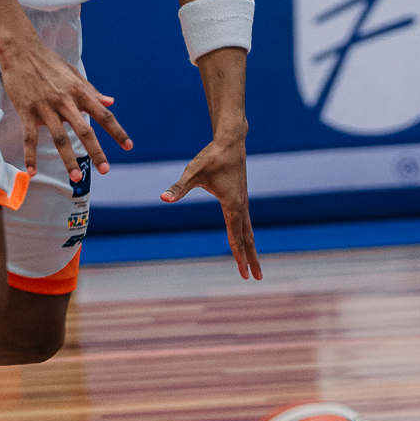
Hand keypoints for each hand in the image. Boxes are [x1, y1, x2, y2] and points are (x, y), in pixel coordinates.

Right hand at [0, 28, 132, 181]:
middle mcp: (65, 100)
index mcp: (79, 91)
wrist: (21, 50)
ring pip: (59, 137)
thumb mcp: (74, 73)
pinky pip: (29, 137)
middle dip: (96, 151)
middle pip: (84, 129)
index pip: (103, 114)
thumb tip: (111, 102)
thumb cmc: (49, 62)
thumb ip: (92, 91)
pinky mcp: (27, 110)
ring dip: (68, 159)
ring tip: (77, 177)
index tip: (128, 146)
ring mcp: (45, 107)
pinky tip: (32, 173)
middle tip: (105, 169)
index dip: (117, 131)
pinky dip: (31, 156)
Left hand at [161, 126, 260, 279]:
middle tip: (257, 278)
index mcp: (232, 205)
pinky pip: (247, 222)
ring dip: (252, 248)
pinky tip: (246, 240)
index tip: (242, 272)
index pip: (235, 236)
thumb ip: (178, 188)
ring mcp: (244, 202)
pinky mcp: (242, 197)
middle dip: (252, 258)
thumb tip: (163, 198)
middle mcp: (241, 206)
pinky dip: (248, 236)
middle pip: (248, 238)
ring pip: (249, 231)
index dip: (237, 255)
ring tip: (255, 265)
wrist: (230, 142)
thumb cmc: (211, 157)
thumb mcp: (192, 173)